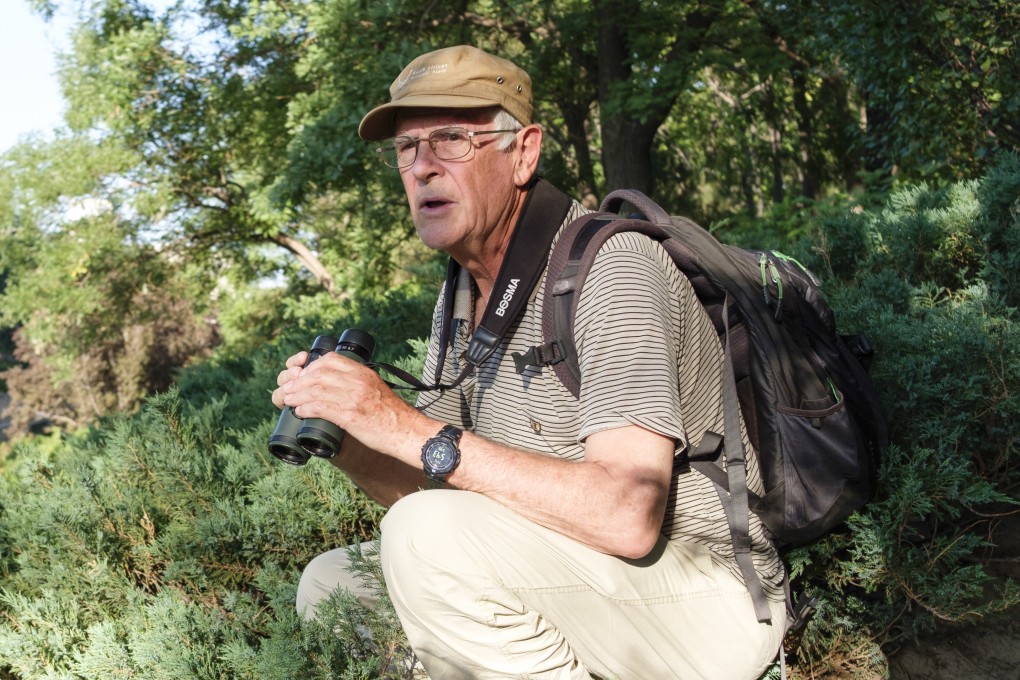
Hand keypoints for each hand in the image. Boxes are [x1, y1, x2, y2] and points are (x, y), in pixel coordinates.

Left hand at [273, 351, 427, 458]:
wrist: (407, 431)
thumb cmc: (392, 414)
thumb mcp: (376, 388)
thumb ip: (358, 384)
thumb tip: (336, 387)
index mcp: (363, 372)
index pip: (331, 359)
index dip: (311, 366)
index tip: (303, 376)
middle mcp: (358, 381)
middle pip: (318, 373)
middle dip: (298, 381)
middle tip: (289, 389)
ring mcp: (353, 397)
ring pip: (315, 389)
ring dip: (296, 395)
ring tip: (288, 400)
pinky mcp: (350, 415)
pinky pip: (320, 406)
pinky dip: (305, 408)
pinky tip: (299, 411)